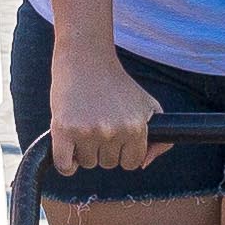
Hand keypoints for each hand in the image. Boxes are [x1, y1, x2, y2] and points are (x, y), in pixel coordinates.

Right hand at [49, 33, 157, 178]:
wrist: (85, 58)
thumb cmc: (117, 84)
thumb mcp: (148, 106)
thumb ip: (160, 139)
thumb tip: (144, 164)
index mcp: (136, 127)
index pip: (132, 162)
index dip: (123, 150)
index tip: (116, 134)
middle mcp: (113, 131)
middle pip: (108, 164)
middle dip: (103, 148)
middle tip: (98, 123)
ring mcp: (88, 132)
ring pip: (88, 163)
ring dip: (84, 151)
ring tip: (84, 124)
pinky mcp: (63, 130)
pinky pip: (64, 166)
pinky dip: (66, 164)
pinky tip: (68, 147)